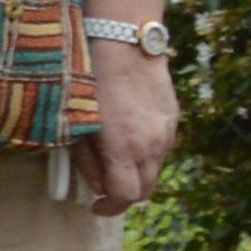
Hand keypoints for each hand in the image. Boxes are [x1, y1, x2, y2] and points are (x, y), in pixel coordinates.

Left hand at [81, 40, 178, 218]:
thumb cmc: (89, 80)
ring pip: (156, 169)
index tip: (96, 205)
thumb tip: (96, 186)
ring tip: (115, 155)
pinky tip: (130, 132)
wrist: (124, 42)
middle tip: (105, 184)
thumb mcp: (76, 123)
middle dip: (125, 193)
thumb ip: (86, 160)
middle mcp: (151, 146)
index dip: (109, 207)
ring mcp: (166, 132)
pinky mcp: (173, 118)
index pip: (125, 197)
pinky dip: (147, 151)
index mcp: (124, 149)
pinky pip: (162, 147)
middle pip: (145, 189)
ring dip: (137, 171)